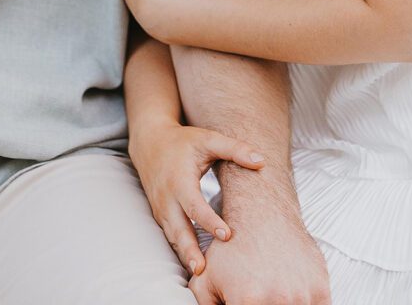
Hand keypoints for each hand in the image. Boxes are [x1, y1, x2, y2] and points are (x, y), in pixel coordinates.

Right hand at [129, 118, 264, 277]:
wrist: (150, 142)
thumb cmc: (183, 141)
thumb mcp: (208, 139)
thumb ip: (234, 149)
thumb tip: (261, 160)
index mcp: (180, 179)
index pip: (194, 204)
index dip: (209, 220)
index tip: (226, 234)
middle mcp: (167, 196)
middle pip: (178, 227)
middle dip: (189, 248)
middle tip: (203, 269)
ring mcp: (161, 207)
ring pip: (172, 235)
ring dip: (184, 253)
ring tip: (199, 272)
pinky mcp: (160, 214)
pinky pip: (170, 234)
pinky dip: (179, 248)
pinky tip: (192, 261)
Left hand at [190, 203, 330, 304]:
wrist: (262, 212)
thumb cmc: (231, 247)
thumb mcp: (204, 278)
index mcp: (248, 302)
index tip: (241, 302)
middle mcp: (279, 301)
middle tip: (255, 298)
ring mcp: (303, 296)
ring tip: (271, 292)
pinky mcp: (322, 289)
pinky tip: (290, 296)